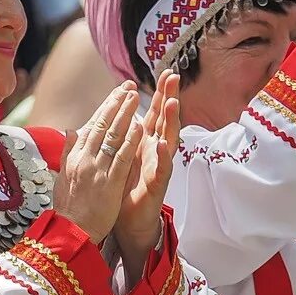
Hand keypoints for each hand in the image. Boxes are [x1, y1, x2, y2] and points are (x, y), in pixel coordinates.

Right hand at [53, 84, 144, 243]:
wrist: (69, 234)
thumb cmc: (68, 209)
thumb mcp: (62, 177)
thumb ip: (68, 153)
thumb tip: (71, 131)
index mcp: (74, 157)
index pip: (91, 126)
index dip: (105, 108)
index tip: (117, 93)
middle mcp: (83, 160)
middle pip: (102, 126)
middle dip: (116, 104)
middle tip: (129, 87)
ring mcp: (96, 171)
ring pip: (112, 137)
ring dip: (125, 115)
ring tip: (136, 97)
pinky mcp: (108, 184)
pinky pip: (121, 158)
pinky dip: (130, 142)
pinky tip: (140, 127)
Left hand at [113, 71, 179, 270]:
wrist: (129, 221)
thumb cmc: (126, 188)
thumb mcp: (122, 156)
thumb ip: (124, 135)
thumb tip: (121, 113)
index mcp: (145, 143)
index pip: (155, 113)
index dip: (160, 93)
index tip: (166, 72)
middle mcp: (156, 152)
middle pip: (165, 120)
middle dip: (170, 98)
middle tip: (174, 77)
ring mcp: (159, 167)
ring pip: (168, 140)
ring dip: (171, 122)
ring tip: (173, 103)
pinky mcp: (157, 186)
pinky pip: (162, 170)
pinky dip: (164, 157)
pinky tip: (165, 145)